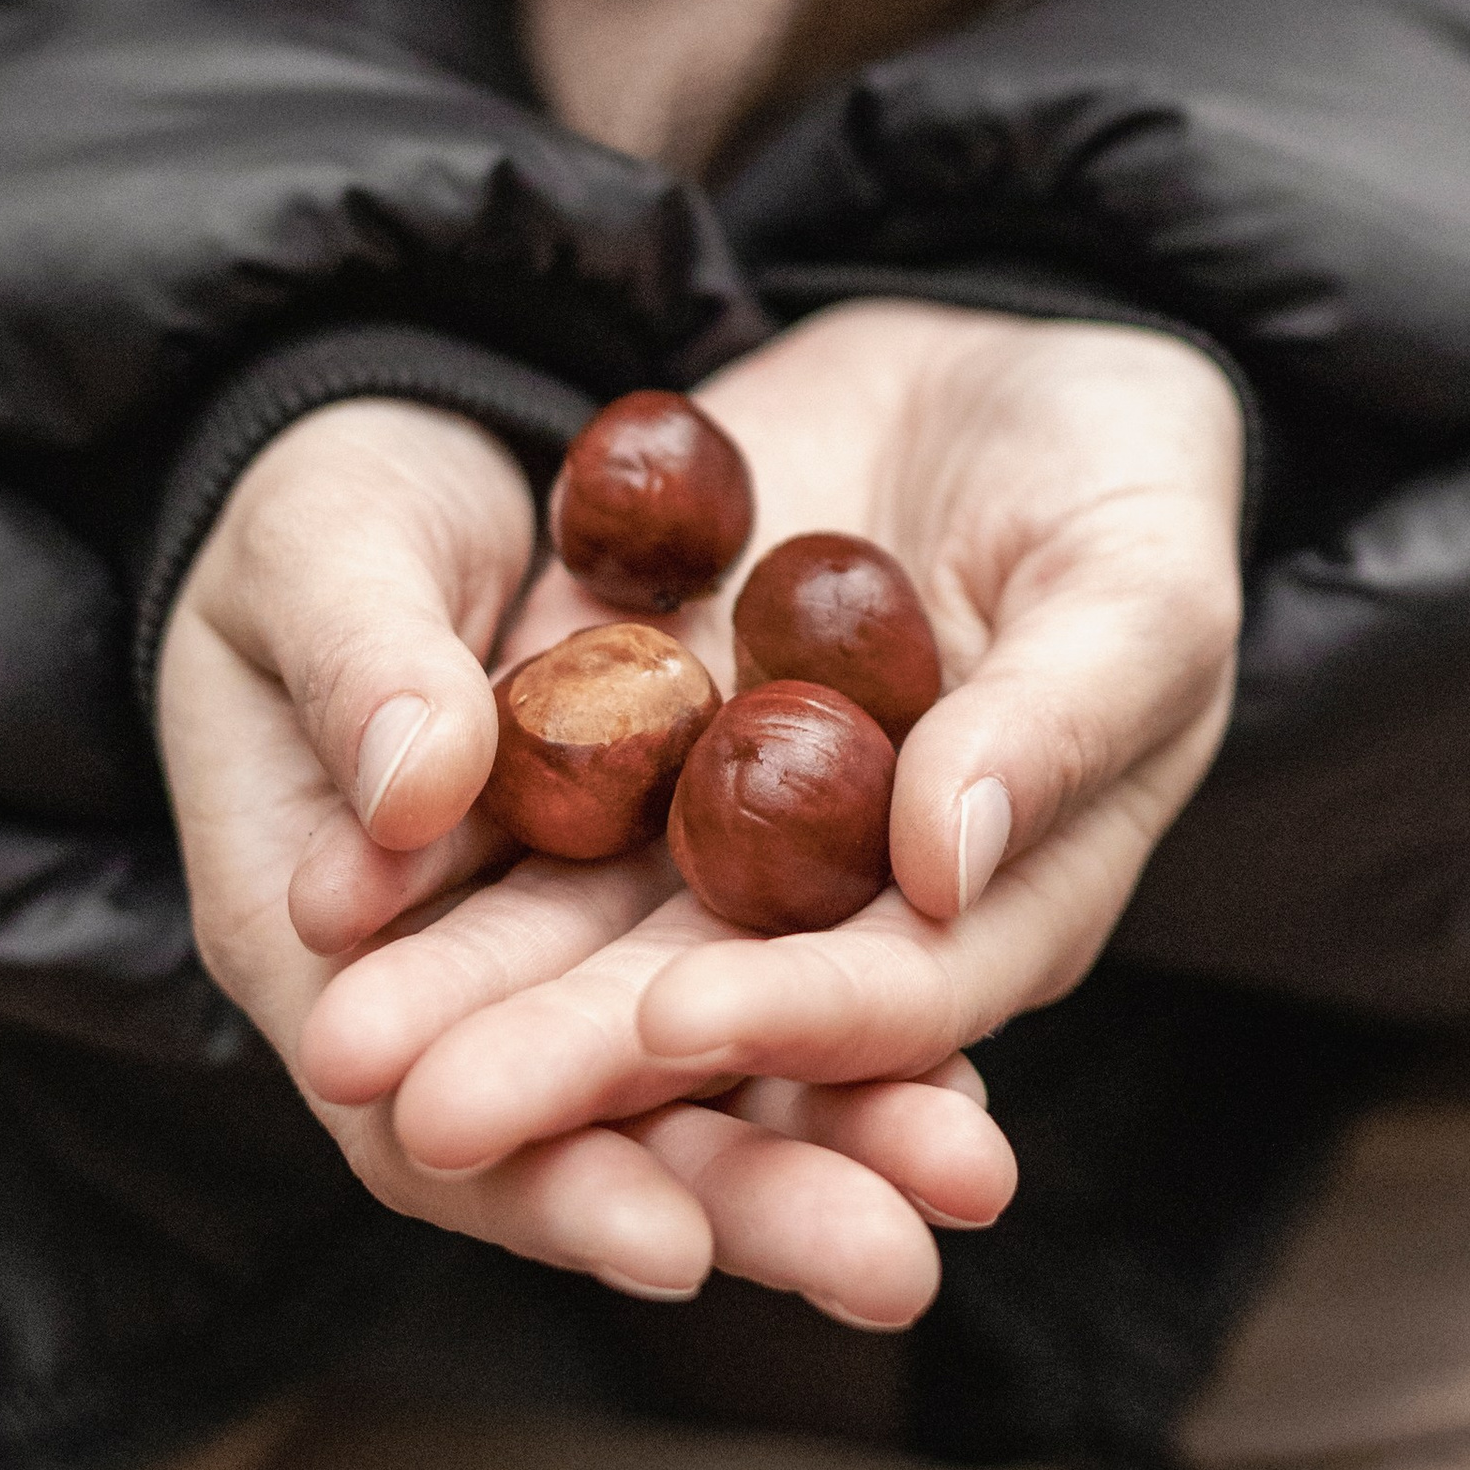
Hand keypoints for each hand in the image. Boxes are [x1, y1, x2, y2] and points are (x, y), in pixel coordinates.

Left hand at [295, 303, 1244, 1295]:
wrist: (1014, 352)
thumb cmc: (1134, 484)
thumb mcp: (1143, 581)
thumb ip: (1065, 719)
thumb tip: (947, 859)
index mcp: (998, 902)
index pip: (897, 994)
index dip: (791, 1017)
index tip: (674, 1024)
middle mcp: (838, 892)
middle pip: (704, 1000)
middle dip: (571, 1068)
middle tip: (432, 1117)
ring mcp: (721, 806)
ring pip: (584, 924)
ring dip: (469, 992)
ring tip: (340, 1041)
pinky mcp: (630, 709)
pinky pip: (525, 785)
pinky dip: (433, 836)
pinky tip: (326, 885)